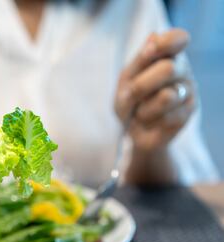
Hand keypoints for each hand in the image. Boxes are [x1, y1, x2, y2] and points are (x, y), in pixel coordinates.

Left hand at [115, 29, 194, 151]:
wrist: (132, 132)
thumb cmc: (129, 101)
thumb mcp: (125, 82)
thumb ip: (138, 63)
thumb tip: (153, 37)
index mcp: (165, 55)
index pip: (178, 38)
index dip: (165, 43)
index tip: (147, 52)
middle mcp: (181, 69)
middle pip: (168, 69)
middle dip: (141, 86)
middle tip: (129, 97)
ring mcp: (188, 90)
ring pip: (167, 96)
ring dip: (144, 108)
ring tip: (141, 111)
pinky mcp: (188, 112)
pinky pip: (167, 118)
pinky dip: (151, 122)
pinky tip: (151, 121)